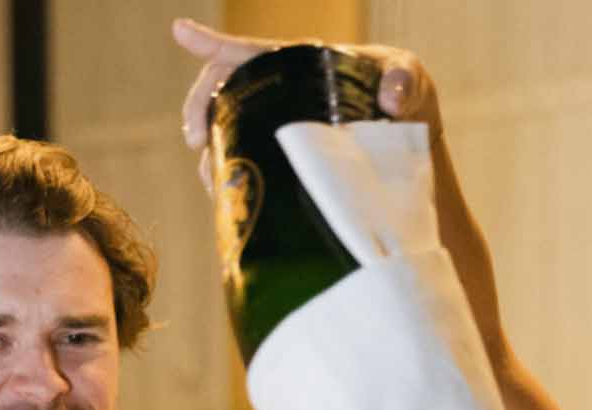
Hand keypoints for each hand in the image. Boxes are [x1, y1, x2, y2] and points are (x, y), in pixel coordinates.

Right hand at [172, 17, 440, 183]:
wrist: (407, 136)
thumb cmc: (405, 95)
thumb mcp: (410, 79)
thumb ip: (403, 81)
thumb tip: (391, 98)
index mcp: (301, 64)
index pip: (251, 51)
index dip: (213, 43)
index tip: (181, 32)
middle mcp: (282, 89)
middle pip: (223, 88)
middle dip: (201, 108)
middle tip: (196, 141)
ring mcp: (278, 122)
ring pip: (229, 127)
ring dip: (212, 151)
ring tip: (210, 177)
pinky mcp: (282, 154)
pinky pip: (247, 159)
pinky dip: (232, 175)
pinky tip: (230, 195)